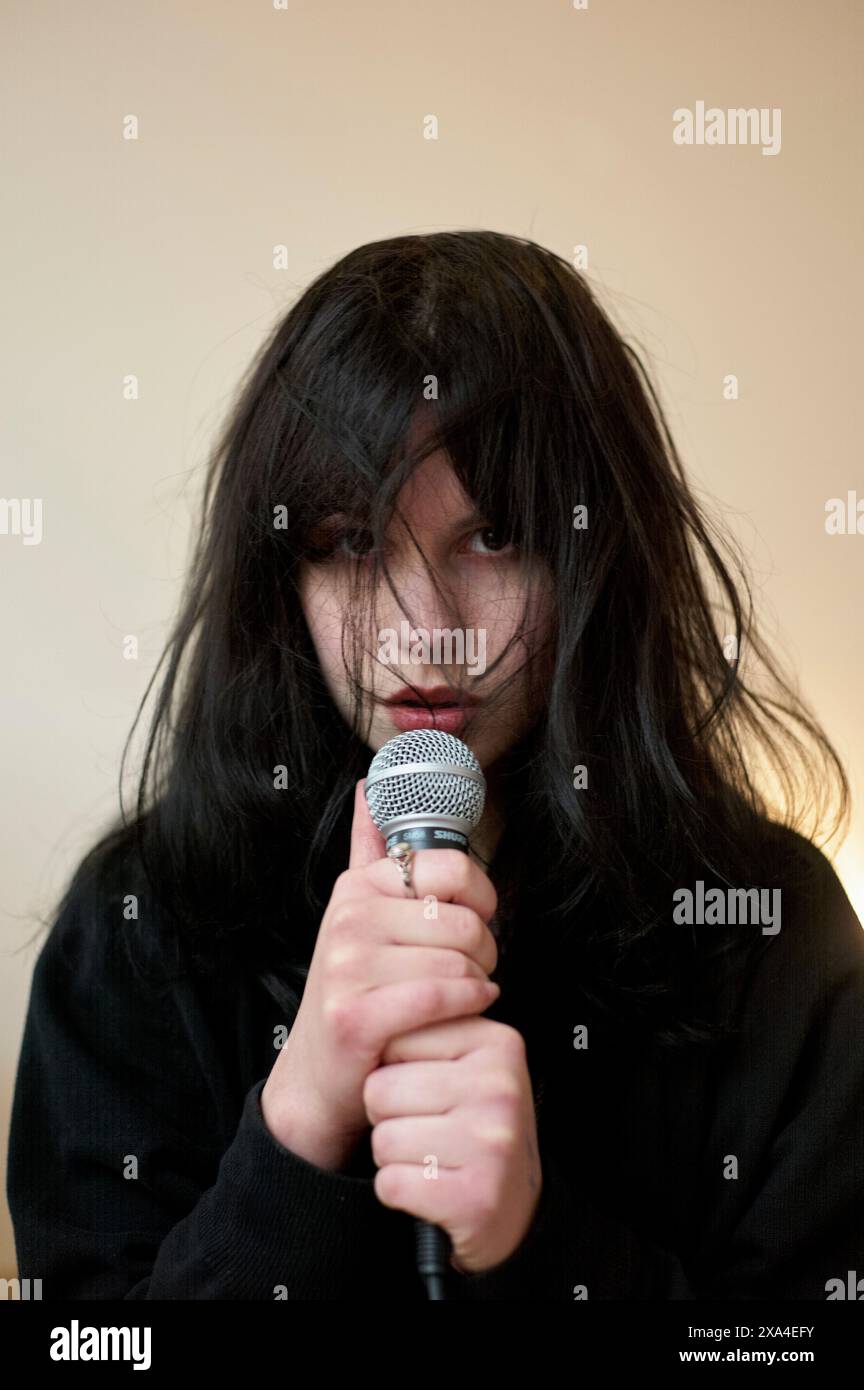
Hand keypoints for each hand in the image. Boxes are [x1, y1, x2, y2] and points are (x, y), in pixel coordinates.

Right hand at [261, 780, 499, 1169]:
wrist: (317, 1078)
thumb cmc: (355, 994)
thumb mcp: (359, 916)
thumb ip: (368, 850)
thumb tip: (370, 786)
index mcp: (358, 887)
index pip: (453, 868)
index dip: (481, 899)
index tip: (472, 922)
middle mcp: (348, 918)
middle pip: (465, 921)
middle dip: (482, 952)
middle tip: (470, 971)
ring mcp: (347, 965)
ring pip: (459, 962)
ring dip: (477, 986)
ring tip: (461, 996)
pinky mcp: (356, 1014)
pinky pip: (443, 995)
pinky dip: (469, 1006)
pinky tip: (466, 1010)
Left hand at [363, 1013, 542, 1273]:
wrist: (515, 1205)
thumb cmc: (474, 1125)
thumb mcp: (465, 1066)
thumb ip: (427, 1033)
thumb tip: (372, 1015)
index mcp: (497, 1041)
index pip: (395, 1039)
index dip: (393, 1070)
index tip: (425, 1088)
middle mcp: (500, 1086)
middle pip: (380, 1090)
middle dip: (388, 1115)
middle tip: (427, 1128)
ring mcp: (491, 1142)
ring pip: (382, 1139)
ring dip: (392, 1156)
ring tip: (430, 1155)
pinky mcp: (476, 1196)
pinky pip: (391, 1183)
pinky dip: (398, 1190)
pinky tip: (429, 1186)